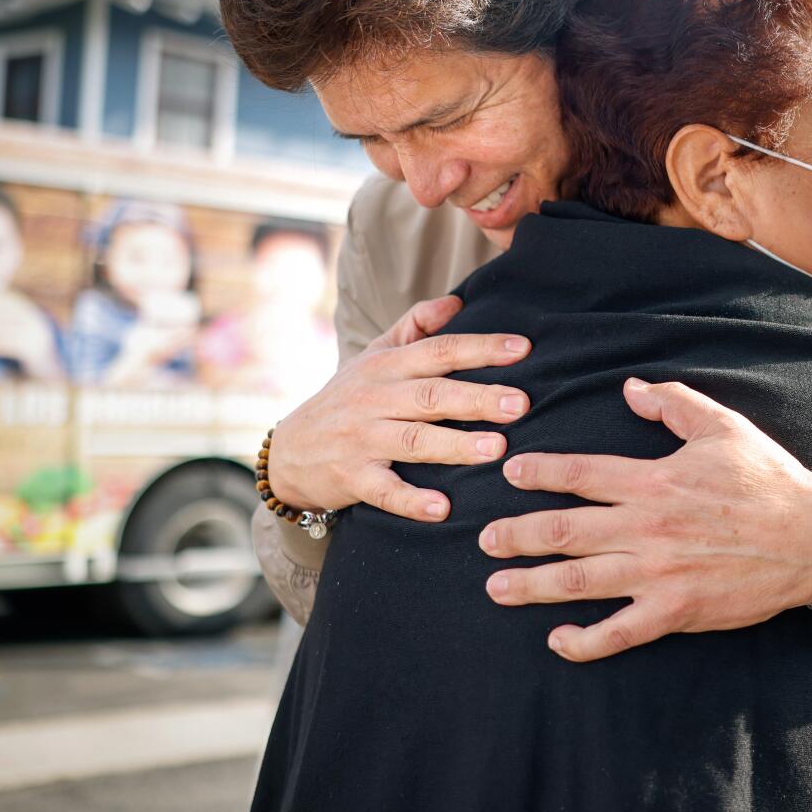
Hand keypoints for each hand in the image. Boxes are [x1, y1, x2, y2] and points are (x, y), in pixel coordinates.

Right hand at [263, 294, 531, 517]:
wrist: (288, 451)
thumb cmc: (346, 399)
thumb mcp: (373, 356)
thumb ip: (415, 327)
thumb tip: (458, 301)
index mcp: (386, 366)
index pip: (439, 351)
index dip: (481, 349)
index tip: (523, 349)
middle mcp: (375, 399)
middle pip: (433, 395)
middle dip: (478, 398)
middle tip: (521, 404)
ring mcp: (363, 439)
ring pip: (414, 440)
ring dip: (455, 445)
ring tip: (496, 449)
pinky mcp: (352, 477)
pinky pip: (385, 490)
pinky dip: (412, 501)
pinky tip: (442, 509)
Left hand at [480, 378, 811, 662]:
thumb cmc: (768, 479)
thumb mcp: (723, 426)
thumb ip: (673, 403)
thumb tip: (630, 389)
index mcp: (654, 480)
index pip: (580, 475)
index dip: (539, 473)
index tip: (511, 473)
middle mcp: (647, 527)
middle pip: (564, 532)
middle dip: (516, 535)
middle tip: (485, 540)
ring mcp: (658, 573)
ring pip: (578, 582)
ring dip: (531, 585)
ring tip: (498, 587)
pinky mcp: (675, 609)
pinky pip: (619, 631)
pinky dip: (584, 640)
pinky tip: (557, 639)